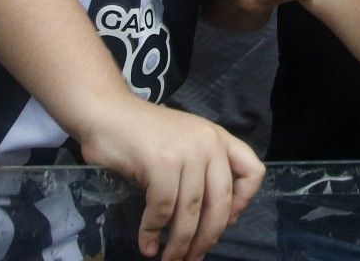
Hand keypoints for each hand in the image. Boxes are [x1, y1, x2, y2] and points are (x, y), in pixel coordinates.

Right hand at [76, 98, 263, 260]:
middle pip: (221, 202)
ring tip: (170, 259)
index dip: (244, 202)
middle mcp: (209, 144)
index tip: (228, 222)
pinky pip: (162, 209)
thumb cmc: (143, 134)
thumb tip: (225, 218)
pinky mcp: (162, 163)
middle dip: (207, 237)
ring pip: (190, 212)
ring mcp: (186, 152)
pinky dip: (153, 232)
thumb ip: (205, 172)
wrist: (106, 112)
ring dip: (179, 244)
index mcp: (219, 139)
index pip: (253, 171)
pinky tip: (147, 244)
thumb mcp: (185, 145)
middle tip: (193, 258)